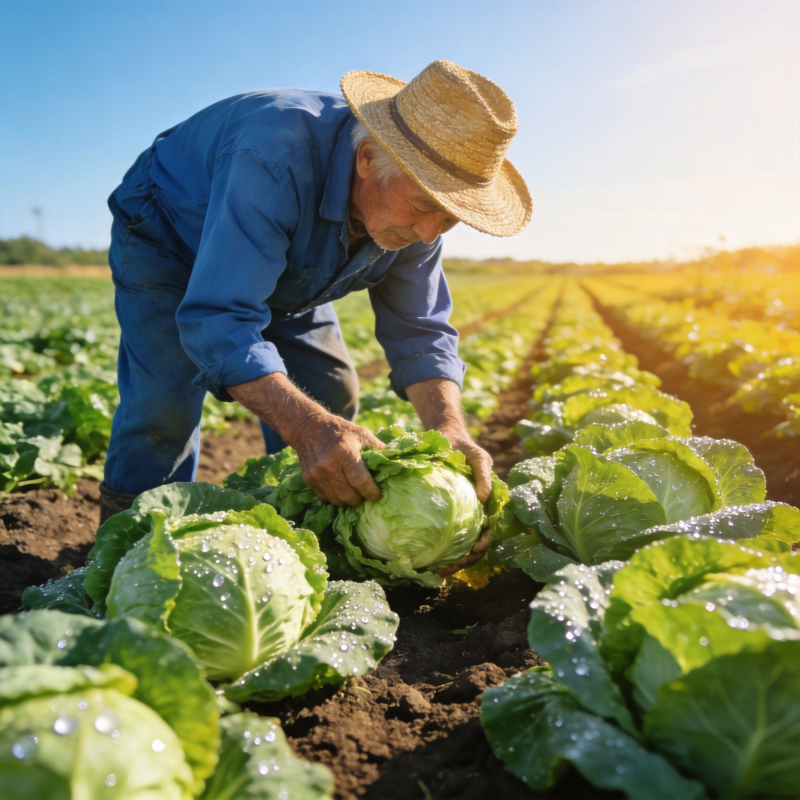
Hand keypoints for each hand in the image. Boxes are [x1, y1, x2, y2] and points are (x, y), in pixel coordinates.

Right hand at [290, 413, 384, 506]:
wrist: (308, 428)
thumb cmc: (340, 431)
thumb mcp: (362, 434)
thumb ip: (378, 448)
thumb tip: (394, 463)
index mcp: (345, 453)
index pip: (361, 482)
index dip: (371, 492)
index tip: (377, 495)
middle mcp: (329, 465)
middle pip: (348, 495)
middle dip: (360, 499)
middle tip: (365, 495)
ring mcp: (317, 474)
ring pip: (336, 499)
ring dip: (347, 500)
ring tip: (353, 493)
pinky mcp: (308, 479)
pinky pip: (325, 497)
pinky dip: (334, 496)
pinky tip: (340, 489)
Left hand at [434, 427, 493, 575]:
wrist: (446, 439)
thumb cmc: (461, 446)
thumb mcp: (475, 456)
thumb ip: (481, 473)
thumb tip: (484, 498)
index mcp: (487, 499)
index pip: (491, 525)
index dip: (486, 540)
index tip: (478, 547)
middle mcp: (477, 510)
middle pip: (478, 542)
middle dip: (470, 558)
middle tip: (457, 565)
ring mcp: (463, 514)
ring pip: (463, 545)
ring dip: (456, 561)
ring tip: (441, 571)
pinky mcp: (448, 515)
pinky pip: (446, 537)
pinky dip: (440, 551)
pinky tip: (426, 561)